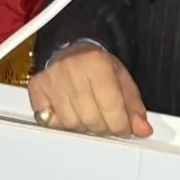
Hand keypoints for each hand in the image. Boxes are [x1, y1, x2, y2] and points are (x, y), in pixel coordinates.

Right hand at [27, 44, 151, 137]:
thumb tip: (142, 129)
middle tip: (107, 123)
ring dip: (83, 127)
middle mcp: (72, 69)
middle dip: (103, 128)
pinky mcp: (37, 88)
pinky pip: (50, 122)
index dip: (121, 125)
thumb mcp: (122, 80)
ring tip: (89, 115)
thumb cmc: (97, 66)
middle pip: (91, 118)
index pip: (111, 107)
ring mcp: (52, 79)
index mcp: (97, 64)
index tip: (124, 129)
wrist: (72, 50)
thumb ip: (133, 107)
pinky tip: (70, 112)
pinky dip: (62, 124)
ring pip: (71, 123)